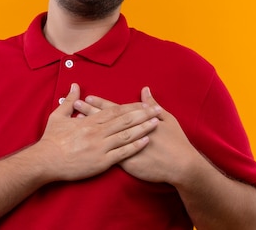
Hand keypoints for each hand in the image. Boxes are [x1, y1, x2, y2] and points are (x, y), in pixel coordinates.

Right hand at [35, 83, 161, 181]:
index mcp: (89, 121)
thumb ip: (70, 101)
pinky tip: (145, 142)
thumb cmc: (51, 139)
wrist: (45, 161)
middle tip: (157, 111)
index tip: (144, 104)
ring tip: (156, 124)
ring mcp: (100, 147)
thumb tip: (75, 85)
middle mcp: (97, 132)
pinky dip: (135, 147)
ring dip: (143, 129)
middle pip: (124, 121)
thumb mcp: (58, 116)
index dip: (131, 107)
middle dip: (143, 115)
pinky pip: (122, 153)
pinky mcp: (101, 161)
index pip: (115, 111)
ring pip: (126, 135)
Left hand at [74, 87, 198, 184]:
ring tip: (75, 121)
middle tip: (74, 104)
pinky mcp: (126, 162)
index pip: (115, 109)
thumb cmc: (176, 141)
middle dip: (89, 112)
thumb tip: (145, 90)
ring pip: (103, 136)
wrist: (180, 165)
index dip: (100, 103)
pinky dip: (94, 148)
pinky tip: (84, 144)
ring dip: (89, 128)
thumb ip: (153, 105)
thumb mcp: (167, 119)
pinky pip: (107, 154)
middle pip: (105, 120)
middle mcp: (129, 132)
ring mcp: (126, 147)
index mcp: (137, 121)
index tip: (88, 97)